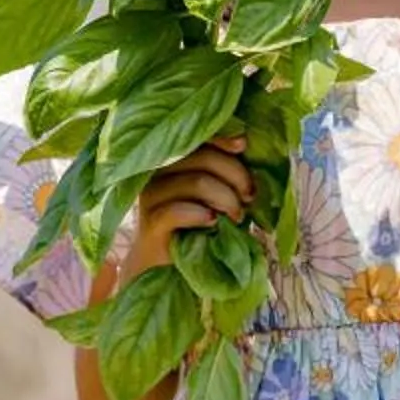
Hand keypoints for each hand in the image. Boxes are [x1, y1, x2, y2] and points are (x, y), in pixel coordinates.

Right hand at [124, 134, 250, 277]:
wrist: (166, 264)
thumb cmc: (196, 222)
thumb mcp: (213, 189)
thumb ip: (222, 167)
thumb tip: (244, 142)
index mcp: (170, 156)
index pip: (194, 135)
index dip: (221, 136)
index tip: (243, 146)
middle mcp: (155, 170)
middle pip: (203, 157)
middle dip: (235, 175)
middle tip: (248, 197)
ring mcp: (150, 195)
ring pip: (197, 182)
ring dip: (226, 199)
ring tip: (236, 216)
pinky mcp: (150, 222)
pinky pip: (178, 211)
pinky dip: (202, 215)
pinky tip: (213, 222)